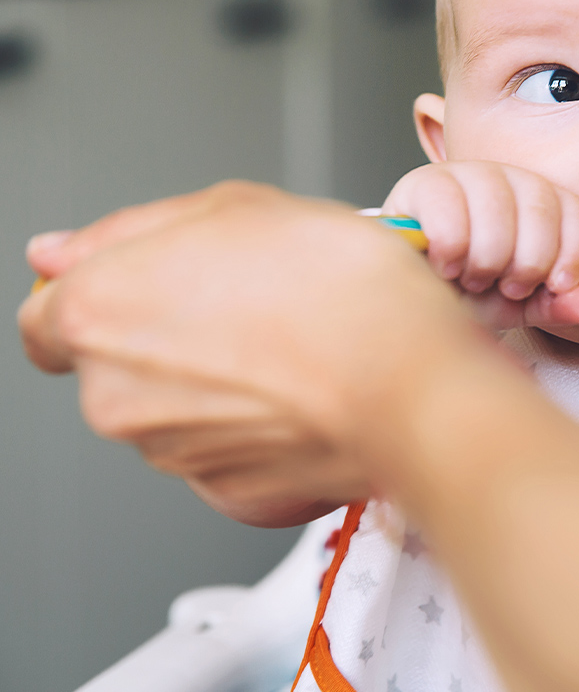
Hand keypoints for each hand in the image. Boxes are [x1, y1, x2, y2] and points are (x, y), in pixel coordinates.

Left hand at [18, 181, 486, 525]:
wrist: (410, 377)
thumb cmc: (337, 286)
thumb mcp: (236, 205)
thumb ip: (131, 229)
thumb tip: (57, 252)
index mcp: (99, 312)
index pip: (48, 313)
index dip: (103, 290)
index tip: (154, 283)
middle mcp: (116, 394)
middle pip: (118, 361)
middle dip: (171, 332)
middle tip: (250, 297)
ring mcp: (172, 453)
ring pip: (176, 408)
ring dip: (218, 377)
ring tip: (292, 339)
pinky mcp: (229, 493)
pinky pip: (227, 451)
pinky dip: (255, 425)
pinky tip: (304, 388)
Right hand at [383, 161, 578, 329]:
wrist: (411, 295)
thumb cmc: (468, 294)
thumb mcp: (518, 305)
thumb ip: (557, 304)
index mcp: (540, 200)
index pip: (576, 212)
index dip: (571, 255)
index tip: (553, 286)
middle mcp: (507, 177)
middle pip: (540, 210)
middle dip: (526, 264)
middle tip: (502, 285)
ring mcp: (465, 173)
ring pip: (496, 206)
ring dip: (486, 258)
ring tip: (471, 277)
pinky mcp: (422, 182)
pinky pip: (448, 206)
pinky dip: (451, 247)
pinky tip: (445, 266)